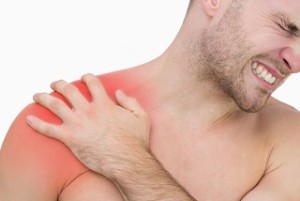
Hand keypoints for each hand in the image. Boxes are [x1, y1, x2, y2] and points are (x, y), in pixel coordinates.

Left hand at [26, 73, 150, 177]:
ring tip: (37, 95)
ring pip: (55, 105)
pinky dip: (37, 124)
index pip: (92, 83)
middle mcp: (88, 110)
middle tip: (55, 83)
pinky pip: (48, 129)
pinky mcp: (70, 138)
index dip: (87, 77)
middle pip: (69, 90)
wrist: (127, 161)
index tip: (83, 77)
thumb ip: (130, 101)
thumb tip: (118, 92)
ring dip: (43, 98)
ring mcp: (77, 123)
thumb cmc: (135, 141)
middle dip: (60, 84)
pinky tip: (29, 119)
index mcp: (104, 104)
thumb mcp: (141, 117)